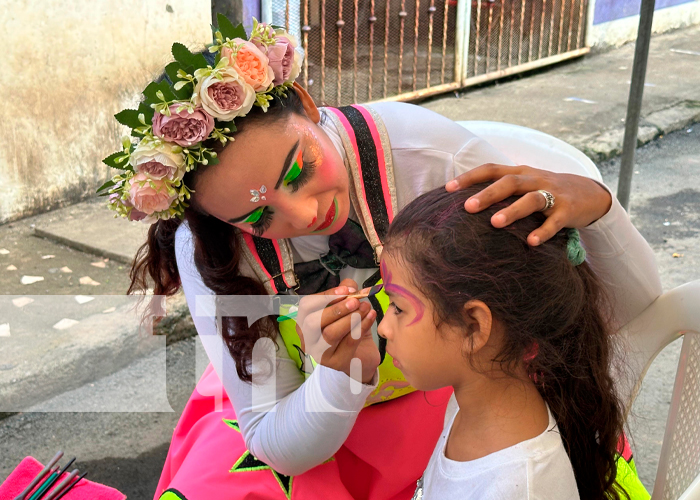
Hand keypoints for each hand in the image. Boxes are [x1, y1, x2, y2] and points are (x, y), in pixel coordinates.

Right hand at [295, 279, 378, 383]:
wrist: (360, 356)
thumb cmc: (348, 330)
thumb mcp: (346, 309)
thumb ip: (345, 294)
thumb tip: (350, 285)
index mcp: (305, 321)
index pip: (307, 306)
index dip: (326, 296)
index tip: (346, 290)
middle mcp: (307, 338)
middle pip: (313, 322)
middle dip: (336, 309)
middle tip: (355, 301)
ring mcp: (320, 353)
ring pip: (330, 334)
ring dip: (350, 318)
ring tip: (366, 307)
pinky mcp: (336, 362)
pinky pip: (349, 343)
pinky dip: (362, 327)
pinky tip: (372, 316)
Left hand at [446, 164, 611, 244]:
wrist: (590, 193)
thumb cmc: (545, 192)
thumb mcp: (523, 186)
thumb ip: (499, 192)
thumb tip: (464, 205)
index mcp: (520, 173)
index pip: (491, 169)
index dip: (470, 177)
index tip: (448, 188)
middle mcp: (534, 180)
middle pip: (509, 182)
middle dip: (487, 194)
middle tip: (468, 207)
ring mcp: (552, 194)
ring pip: (531, 199)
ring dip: (512, 210)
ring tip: (495, 223)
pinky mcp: (567, 210)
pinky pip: (554, 221)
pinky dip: (543, 231)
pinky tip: (531, 243)